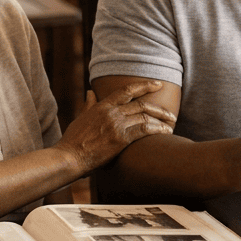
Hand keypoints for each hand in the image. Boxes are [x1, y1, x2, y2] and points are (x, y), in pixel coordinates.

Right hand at [58, 81, 175, 173]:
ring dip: (161, 120)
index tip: (157, 84)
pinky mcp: (120, 139)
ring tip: (171, 125)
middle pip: (141, 104)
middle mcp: (111, 112)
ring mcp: (116, 125)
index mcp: (102, 106)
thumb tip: (90, 92)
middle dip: (159, 108)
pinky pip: (144, 130)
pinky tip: (165, 133)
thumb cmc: (73, 140)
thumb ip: (89, 105)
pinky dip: (157, 130)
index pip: (127, 90)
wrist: (69, 157)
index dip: (144, 85)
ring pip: (145, 116)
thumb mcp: (81, 118)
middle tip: (171, 113)